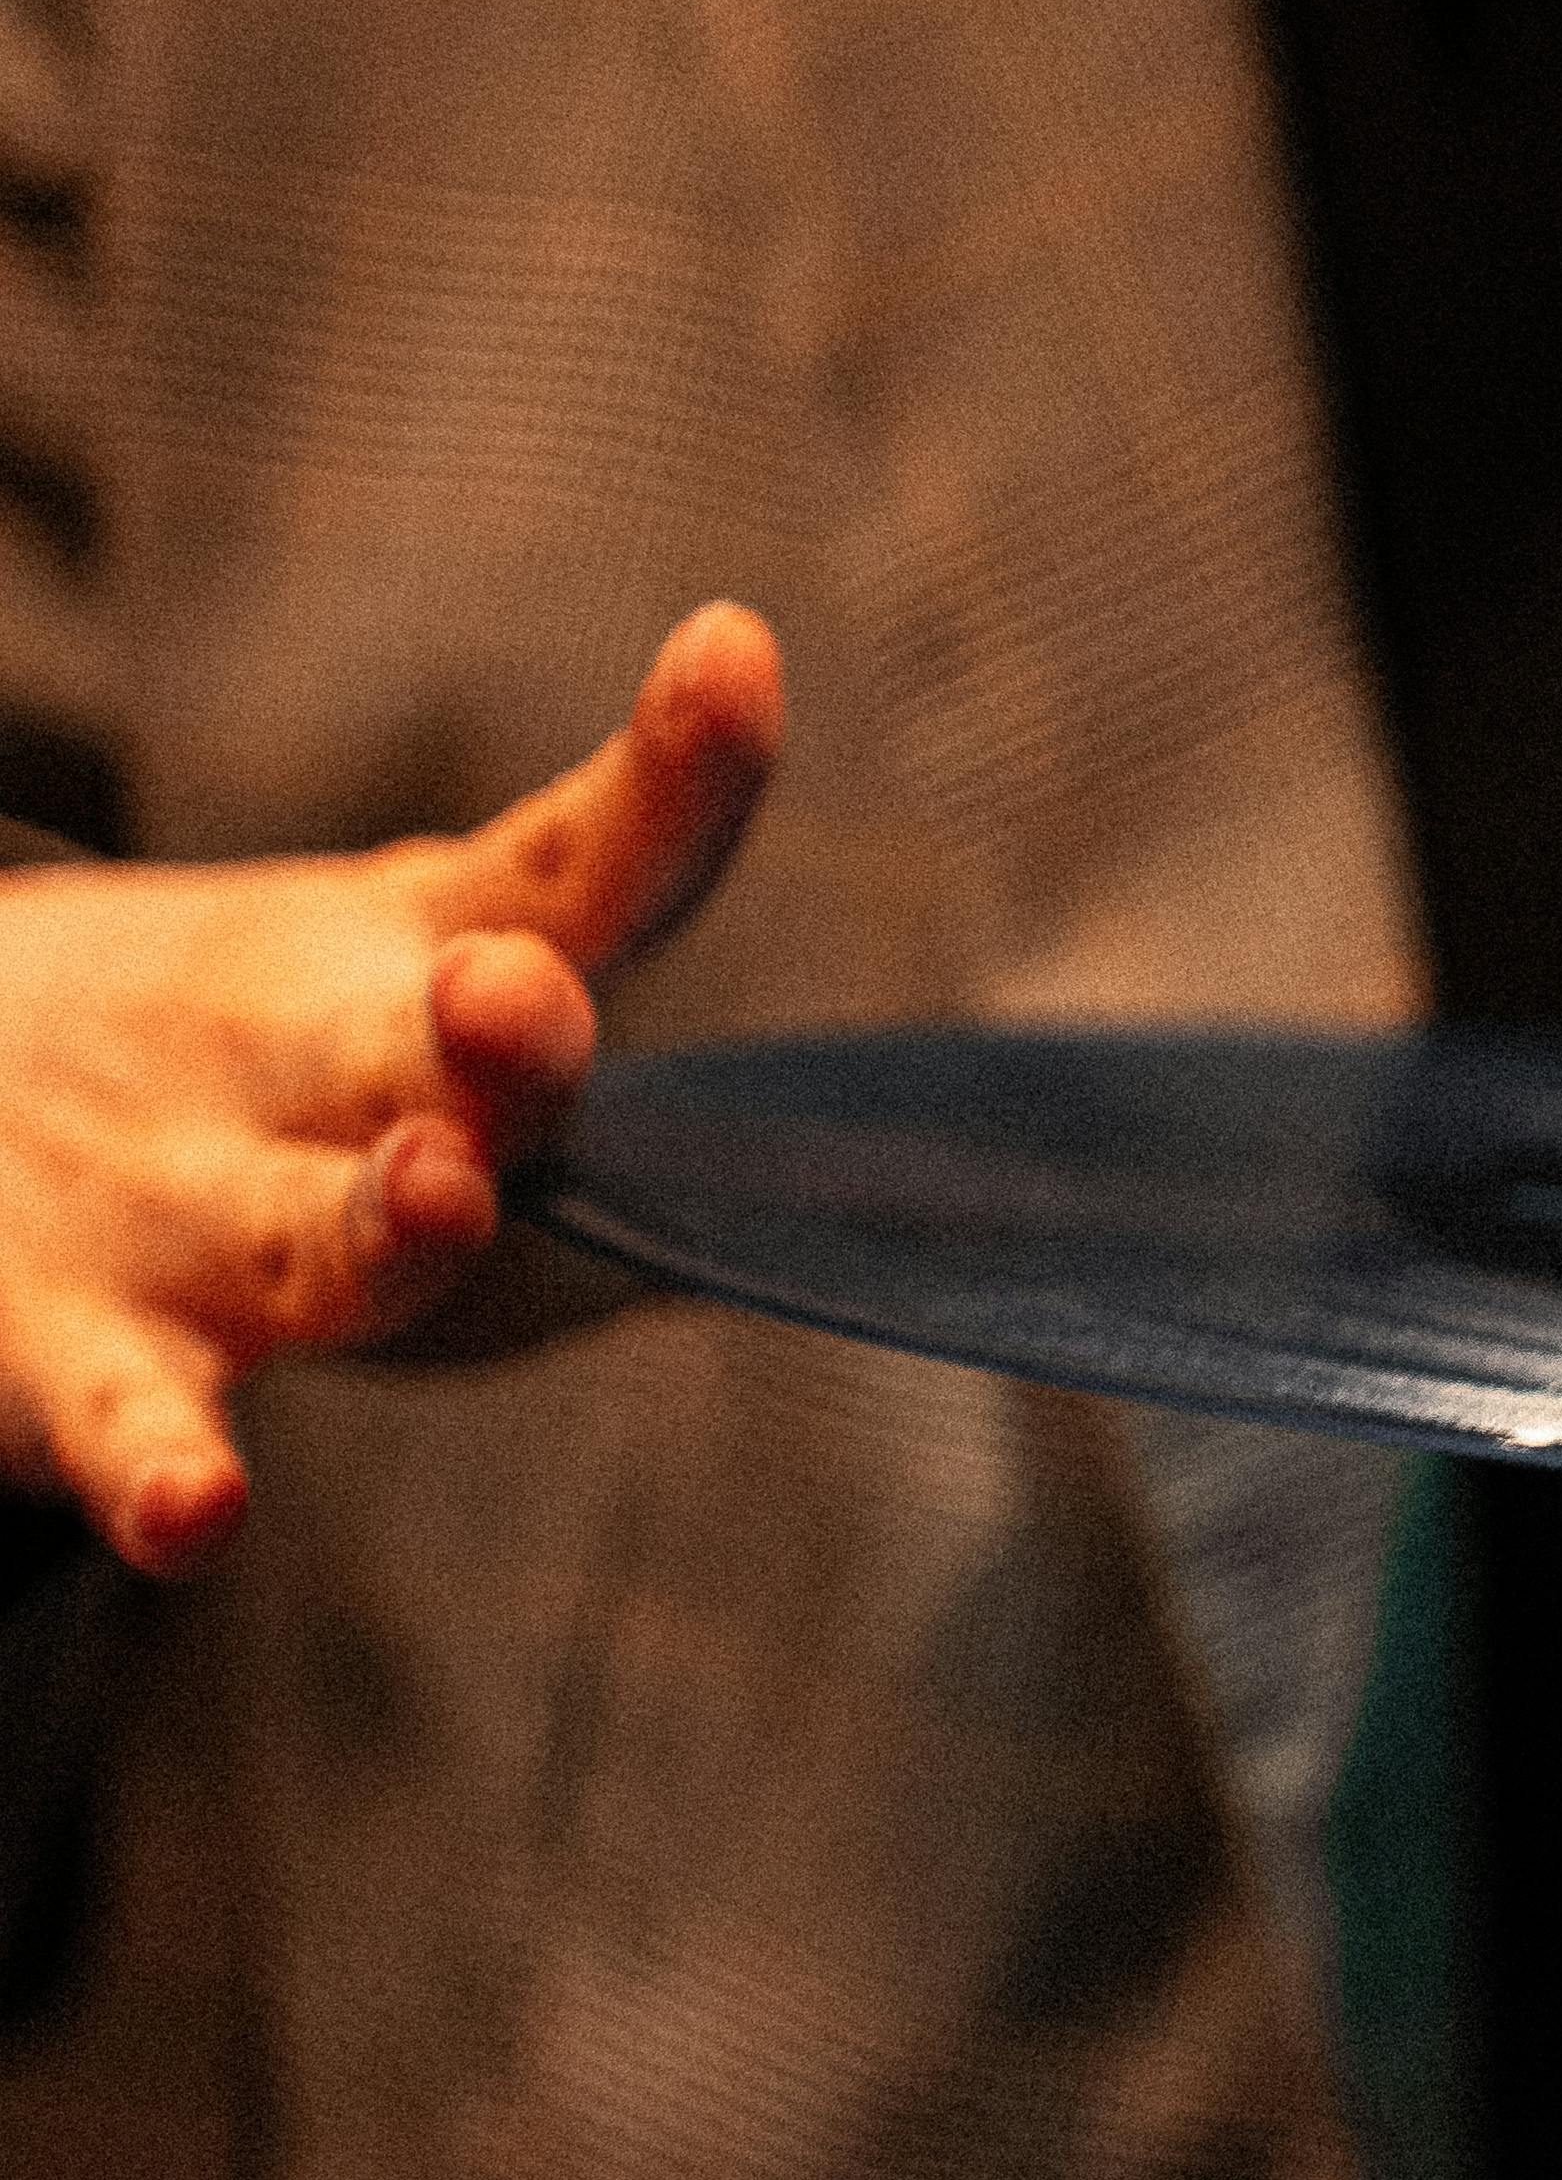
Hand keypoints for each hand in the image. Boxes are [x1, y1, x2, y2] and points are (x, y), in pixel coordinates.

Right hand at [0, 603, 783, 1574]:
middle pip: (417, 1049)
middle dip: (492, 1035)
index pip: (573, 868)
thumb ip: (611, 1039)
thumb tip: (864, 1132)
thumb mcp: (426, 1014)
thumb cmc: (258, 1086)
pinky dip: (158, 1470)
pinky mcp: (72, 1352)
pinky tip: (202, 1521)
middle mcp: (307, 1068)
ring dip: (374, 1218)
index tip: (730, 657)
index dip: (671, 778)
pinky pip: (124, 1422)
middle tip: (516, 1001)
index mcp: (415, 966)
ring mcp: (183, 1209)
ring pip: (300, 1232)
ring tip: (436, 1189)